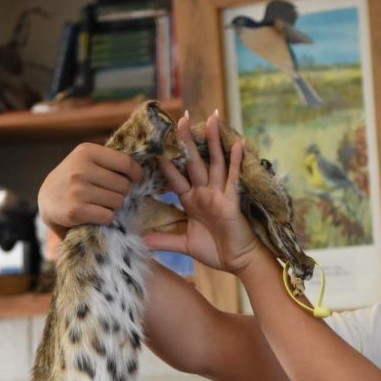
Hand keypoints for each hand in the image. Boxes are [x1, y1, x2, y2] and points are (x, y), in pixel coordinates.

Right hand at [38, 143, 141, 238]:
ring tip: (99, 203)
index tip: (135, 179)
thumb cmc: (74, 179)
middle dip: (121, 192)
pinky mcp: (76, 210)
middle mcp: (81, 168)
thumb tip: (141, 169)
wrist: (47, 199)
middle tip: (108, 194)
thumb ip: (110, 161)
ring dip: (113, 206)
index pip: (125, 163)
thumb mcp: (86, 160)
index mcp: (86, 151)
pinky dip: (105, 217)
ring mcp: (78, 190)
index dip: (136, 174)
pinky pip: (108, 216)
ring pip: (117, 201)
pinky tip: (94, 213)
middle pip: (123, 185)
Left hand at [148, 111, 260, 274]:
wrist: (239, 262)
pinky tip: (237, 144)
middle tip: (181, 119)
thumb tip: (141, 242)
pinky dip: (235, 162)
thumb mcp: (185, 245)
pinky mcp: (232, 201)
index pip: (176, 177)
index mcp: (192, 201)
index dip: (167, 162)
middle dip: (188, 141)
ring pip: (214, 163)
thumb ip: (164, 240)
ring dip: (212, 142)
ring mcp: (220, 195)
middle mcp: (205, 193)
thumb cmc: (216, 251)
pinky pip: (233, 178)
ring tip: (211, 118)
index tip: (156, 145)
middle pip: (194, 162)